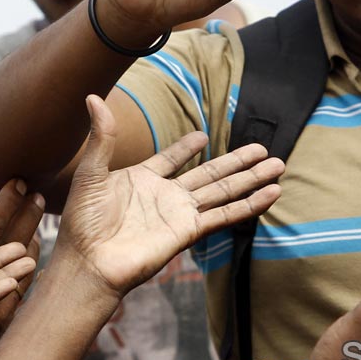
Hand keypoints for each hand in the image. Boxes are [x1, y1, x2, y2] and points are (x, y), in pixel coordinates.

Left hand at [52, 94, 282, 298]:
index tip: (203, 135)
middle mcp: (166, 196)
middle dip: (238, 161)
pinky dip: (249, 205)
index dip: (186, 147)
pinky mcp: (188, 231)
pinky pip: (224, 216)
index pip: (171, 159)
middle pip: (210, 174)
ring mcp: (180, 214)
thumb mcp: (90, 172)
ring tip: (278, 165)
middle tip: (263, 148)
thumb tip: (93, 97)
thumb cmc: (82, 223)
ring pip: (224, 191)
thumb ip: (102, 137)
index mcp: (142, 179)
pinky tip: (270, 194)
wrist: (89, 262)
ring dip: (251, 179)